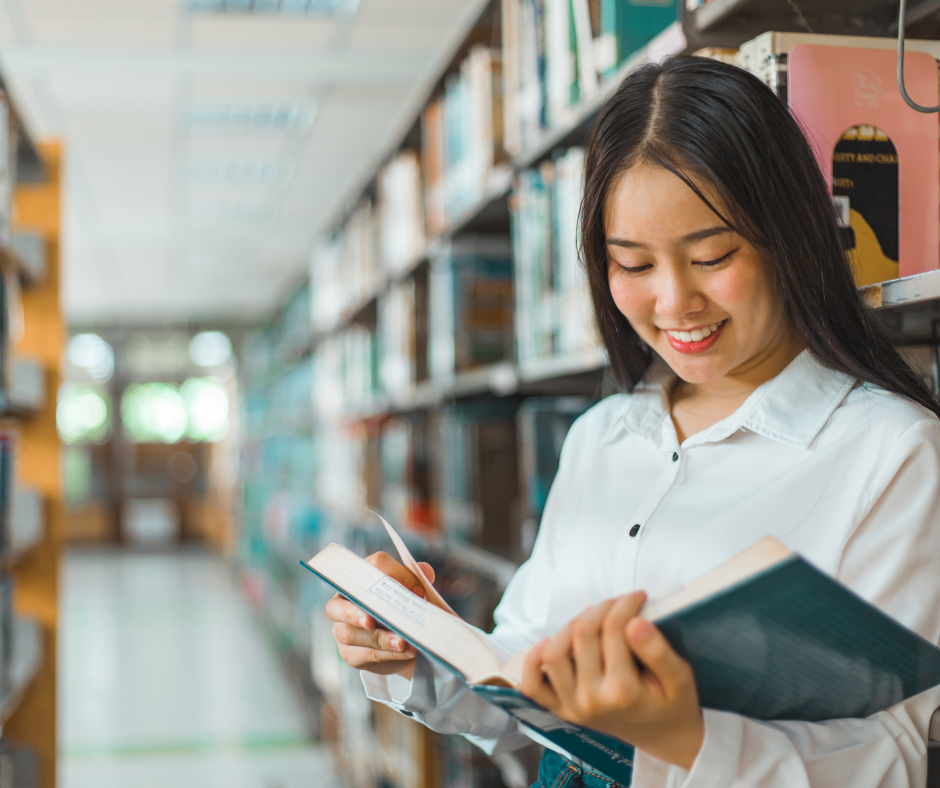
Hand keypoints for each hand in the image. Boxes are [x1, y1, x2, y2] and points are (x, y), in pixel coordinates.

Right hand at [326, 551, 437, 678]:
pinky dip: (387, 654)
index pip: (370, 568)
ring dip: (379, 639)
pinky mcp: (349, 654)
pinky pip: (363, 655)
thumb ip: (416, 579)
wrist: (403, 644)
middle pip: (336, 606)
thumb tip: (426, 571)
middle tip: (371, 621)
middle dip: (355, 613)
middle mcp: (343, 603)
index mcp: (359, 580)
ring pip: (350, 634)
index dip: (394, 575)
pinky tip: (405, 652)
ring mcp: (342, 630)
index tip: (418, 590)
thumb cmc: (402, 610)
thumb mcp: (410, 593)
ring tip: (401, 642)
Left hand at [520, 593, 703, 769]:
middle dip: (602, 608)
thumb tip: (635, 622)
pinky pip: (533, 685)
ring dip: (570, 626)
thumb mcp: (679, 676)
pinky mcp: (561, 709)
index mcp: (623, 692)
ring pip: (553, 653)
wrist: (663, 736)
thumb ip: (658, 650)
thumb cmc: (672, 703)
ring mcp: (572, 706)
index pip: (614, 629)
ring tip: (592, 619)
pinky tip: (551, 643)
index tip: (637, 596)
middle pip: (583, 634)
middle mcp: (592, 700)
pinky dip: (534, 660)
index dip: (625, 604)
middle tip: (618, 603)